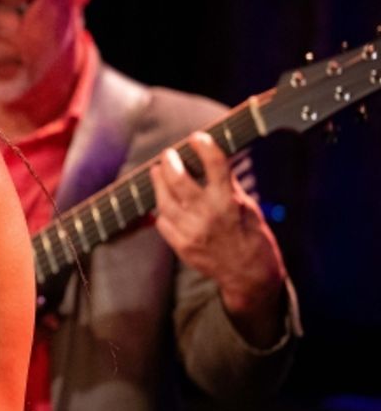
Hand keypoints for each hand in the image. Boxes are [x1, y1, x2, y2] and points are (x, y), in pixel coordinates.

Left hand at [150, 132, 286, 344]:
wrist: (249, 273)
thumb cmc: (251, 235)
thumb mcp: (247, 205)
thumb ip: (226, 184)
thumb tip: (210, 159)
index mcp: (229, 201)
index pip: (215, 164)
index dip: (204, 146)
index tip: (196, 137)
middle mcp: (208, 214)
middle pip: (178, 180)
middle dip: (170, 162)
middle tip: (168, 154)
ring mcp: (191, 231)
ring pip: (163, 200)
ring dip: (158, 183)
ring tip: (158, 171)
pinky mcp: (180, 245)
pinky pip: (162, 221)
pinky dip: (162, 209)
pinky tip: (163, 201)